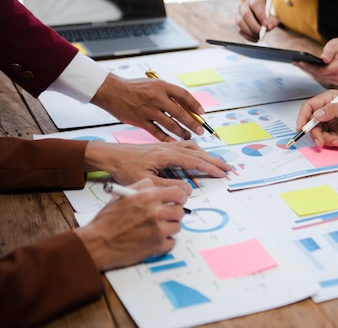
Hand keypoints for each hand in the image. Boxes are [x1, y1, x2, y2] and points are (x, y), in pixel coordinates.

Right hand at [75, 178, 187, 270]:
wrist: (97, 244)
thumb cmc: (107, 221)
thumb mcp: (122, 195)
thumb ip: (142, 186)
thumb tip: (157, 185)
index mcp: (148, 197)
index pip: (178, 193)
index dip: (179, 197)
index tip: (177, 201)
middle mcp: (156, 213)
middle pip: (180, 211)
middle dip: (173, 213)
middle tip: (165, 216)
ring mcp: (158, 231)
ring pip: (177, 227)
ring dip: (169, 228)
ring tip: (155, 228)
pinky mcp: (158, 247)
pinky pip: (172, 242)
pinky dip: (165, 242)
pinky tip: (152, 239)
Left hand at [84, 140, 231, 184]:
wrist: (110, 155)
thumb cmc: (124, 168)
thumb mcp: (145, 182)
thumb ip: (167, 186)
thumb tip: (187, 190)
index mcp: (166, 155)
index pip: (195, 161)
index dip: (210, 167)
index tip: (222, 173)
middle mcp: (169, 148)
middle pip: (197, 152)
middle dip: (214, 160)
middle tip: (228, 168)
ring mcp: (166, 146)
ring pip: (192, 148)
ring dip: (206, 155)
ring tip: (217, 162)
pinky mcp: (162, 147)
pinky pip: (184, 146)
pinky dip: (196, 150)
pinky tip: (197, 154)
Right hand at [90, 74, 209, 140]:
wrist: (111, 91)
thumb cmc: (134, 87)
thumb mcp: (154, 84)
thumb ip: (168, 94)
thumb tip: (185, 106)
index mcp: (162, 86)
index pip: (184, 95)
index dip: (195, 104)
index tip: (202, 112)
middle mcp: (156, 98)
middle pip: (180, 112)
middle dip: (193, 123)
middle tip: (200, 130)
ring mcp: (148, 110)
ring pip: (170, 124)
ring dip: (182, 132)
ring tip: (188, 136)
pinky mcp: (140, 121)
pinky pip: (157, 132)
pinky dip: (167, 138)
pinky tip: (174, 142)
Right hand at [236, 0, 278, 41]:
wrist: (256, 12)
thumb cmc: (265, 14)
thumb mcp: (272, 15)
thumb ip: (272, 21)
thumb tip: (268, 27)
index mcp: (253, 0)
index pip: (255, 5)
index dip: (261, 15)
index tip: (266, 25)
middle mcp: (244, 6)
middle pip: (246, 14)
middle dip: (254, 26)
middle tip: (262, 33)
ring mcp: (238, 15)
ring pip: (240, 23)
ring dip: (250, 32)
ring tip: (259, 36)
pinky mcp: (237, 24)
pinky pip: (240, 31)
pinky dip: (248, 37)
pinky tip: (255, 38)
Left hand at [295, 30, 337, 85]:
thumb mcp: (333, 46)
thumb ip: (328, 53)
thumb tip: (324, 59)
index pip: (322, 71)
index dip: (310, 67)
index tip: (301, 62)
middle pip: (319, 75)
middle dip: (307, 69)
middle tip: (296, 62)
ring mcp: (337, 80)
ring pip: (318, 77)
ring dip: (308, 70)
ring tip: (298, 64)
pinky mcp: (333, 80)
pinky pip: (320, 77)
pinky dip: (312, 71)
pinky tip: (305, 66)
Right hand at [296, 84, 337, 146]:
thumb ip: (333, 110)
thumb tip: (316, 115)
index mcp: (328, 100)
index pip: (309, 108)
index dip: (303, 118)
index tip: (301, 128)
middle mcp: (328, 112)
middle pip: (313, 125)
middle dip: (316, 135)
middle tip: (321, 143)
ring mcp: (332, 123)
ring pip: (322, 136)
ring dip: (331, 141)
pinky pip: (332, 141)